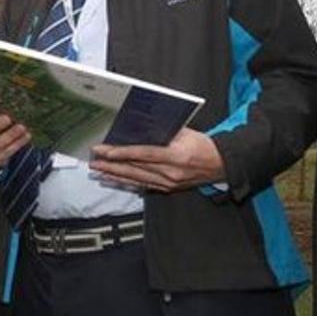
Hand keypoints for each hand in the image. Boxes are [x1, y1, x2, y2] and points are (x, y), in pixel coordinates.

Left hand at [89, 128, 224, 191]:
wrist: (222, 165)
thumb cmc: (204, 146)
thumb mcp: (186, 133)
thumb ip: (163, 131)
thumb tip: (139, 127)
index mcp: (176, 156)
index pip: (143, 154)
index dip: (123, 153)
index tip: (106, 151)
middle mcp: (171, 172)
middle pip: (135, 168)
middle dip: (112, 164)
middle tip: (94, 160)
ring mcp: (168, 182)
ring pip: (136, 178)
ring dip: (115, 174)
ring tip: (98, 170)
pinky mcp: (167, 188)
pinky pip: (142, 185)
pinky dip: (126, 182)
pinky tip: (114, 179)